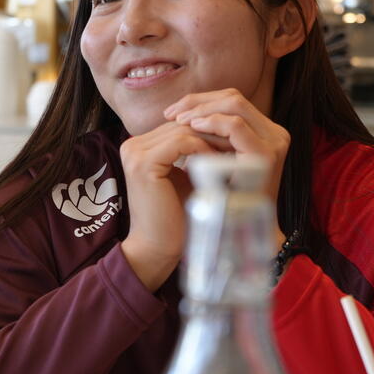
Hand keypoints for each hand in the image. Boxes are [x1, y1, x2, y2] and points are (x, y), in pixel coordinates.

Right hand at [119, 122, 222, 291]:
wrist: (157, 248)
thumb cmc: (176, 217)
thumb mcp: (187, 177)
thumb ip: (196, 154)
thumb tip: (225, 132)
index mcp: (139, 147)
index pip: (178, 126)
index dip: (208, 128)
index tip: (235, 137)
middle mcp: (132, 145)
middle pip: (180, 124)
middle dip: (212, 130)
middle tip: (241, 139)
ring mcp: (135, 153)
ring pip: (183, 130)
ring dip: (212, 138)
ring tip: (235, 150)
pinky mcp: (143, 163)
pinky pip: (181, 143)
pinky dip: (204, 149)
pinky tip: (221, 161)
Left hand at [164, 88, 289, 240]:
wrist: (240, 234)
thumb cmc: (223, 201)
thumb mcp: (218, 162)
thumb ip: (210, 138)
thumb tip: (179, 114)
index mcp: (265, 133)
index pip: (232, 101)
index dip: (201, 101)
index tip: (174, 112)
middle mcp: (275, 133)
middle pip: (233, 97)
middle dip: (198, 101)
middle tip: (171, 113)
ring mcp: (275, 142)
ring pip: (235, 103)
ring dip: (202, 109)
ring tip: (178, 120)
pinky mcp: (267, 154)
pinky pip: (235, 126)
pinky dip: (211, 123)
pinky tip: (191, 129)